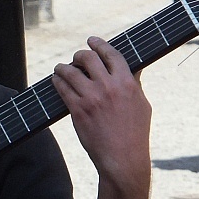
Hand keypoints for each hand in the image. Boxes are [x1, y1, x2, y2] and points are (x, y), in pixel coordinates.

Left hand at [52, 37, 151, 188]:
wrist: (122, 158)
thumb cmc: (135, 133)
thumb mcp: (142, 104)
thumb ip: (135, 84)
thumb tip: (134, 67)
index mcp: (127, 83)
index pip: (111, 54)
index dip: (99, 44)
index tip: (92, 40)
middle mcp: (109, 87)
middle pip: (88, 58)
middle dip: (79, 55)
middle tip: (76, 58)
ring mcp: (92, 98)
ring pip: (70, 71)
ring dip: (63, 67)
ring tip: (60, 69)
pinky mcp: (78, 110)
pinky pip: (62, 88)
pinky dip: (57, 81)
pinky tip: (56, 81)